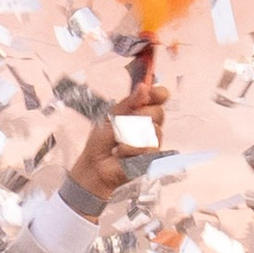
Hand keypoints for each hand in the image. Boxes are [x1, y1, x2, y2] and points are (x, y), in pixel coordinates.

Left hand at [67, 73, 168, 201]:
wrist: (94, 165)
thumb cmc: (101, 142)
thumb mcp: (111, 116)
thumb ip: (129, 103)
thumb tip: (143, 87)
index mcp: (140, 110)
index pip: (159, 97)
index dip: (158, 93)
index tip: (150, 93)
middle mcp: (149, 124)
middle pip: (158, 112)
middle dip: (139, 116)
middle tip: (122, 123)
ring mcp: (151, 140)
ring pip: (154, 130)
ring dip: (130, 135)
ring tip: (117, 141)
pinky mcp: (150, 156)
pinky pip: (147, 147)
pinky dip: (130, 149)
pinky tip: (119, 152)